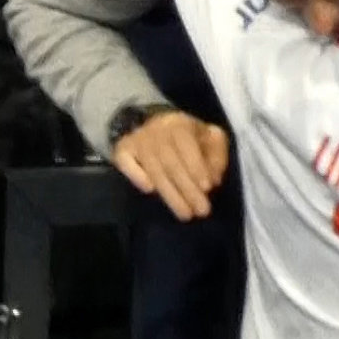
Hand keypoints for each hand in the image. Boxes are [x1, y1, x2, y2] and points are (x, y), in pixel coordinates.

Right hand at [111, 110, 228, 220]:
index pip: (186, 145)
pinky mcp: (122, 149)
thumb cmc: (189, 138)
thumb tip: (214, 178)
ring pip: (153, 169)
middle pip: (171, 163)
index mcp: (179, 124)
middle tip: (201, 211)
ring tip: (185, 214)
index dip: (197, 167)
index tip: (208, 188)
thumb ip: (217, 155)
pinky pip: (126, 163)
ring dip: (170, 194)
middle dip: (187, 189)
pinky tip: (150, 191)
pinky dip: (137, 177)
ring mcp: (137, 140)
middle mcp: (156, 130)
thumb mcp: (211, 139)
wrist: (155, 126)